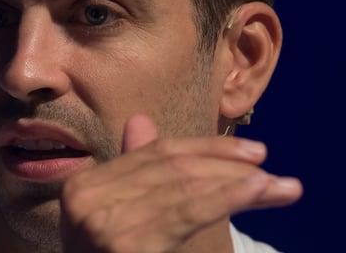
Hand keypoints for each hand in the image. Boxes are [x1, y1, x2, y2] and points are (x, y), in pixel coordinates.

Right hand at [60, 114, 301, 252]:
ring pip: (183, 187)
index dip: (205, 147)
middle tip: (268, 163)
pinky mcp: (126, 246)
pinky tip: (254, 191)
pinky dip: (226, 198)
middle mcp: (86, 200)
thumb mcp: (118, 214)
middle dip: (226, 163)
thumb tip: (140, 120)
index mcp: (81, 185)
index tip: (249, 151)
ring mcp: (102, 224)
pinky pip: (187, 212)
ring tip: (278, 185)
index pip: (153, 153)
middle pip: (171, 167)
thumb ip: (133, 170)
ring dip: (236, 182)